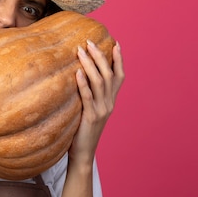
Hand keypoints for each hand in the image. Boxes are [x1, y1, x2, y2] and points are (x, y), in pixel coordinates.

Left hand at [69, 40, 124, 164]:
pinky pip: (88, 97)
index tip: (116, 43)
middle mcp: (109, 103)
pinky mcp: (91, 117)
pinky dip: (83, 83)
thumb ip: (89, 95)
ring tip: (81, 50)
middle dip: (101, 56)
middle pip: (109, 75)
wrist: (82, 154)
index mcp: (111, 101)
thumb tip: (80, 75)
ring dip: (90, 64)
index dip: (119, 60)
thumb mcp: (89, 110)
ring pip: (99, 82)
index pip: (119, 76)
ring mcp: (101, 110)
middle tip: (90, 42)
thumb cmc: (82, 131)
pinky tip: (77, 72)